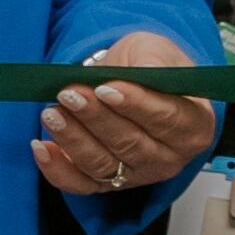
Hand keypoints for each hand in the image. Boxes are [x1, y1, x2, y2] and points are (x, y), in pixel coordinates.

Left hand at [35, 30, 216, 194]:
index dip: (136, 105)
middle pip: (131, 144)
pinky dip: (57, 169)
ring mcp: (137, 174)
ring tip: (53, 113)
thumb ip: (151, 62)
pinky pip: (80, 184)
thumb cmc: (148, 66)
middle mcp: (169, 156)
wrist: (127, 79)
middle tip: (71, 94)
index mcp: (193, 124)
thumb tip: (138, 74)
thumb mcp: (155, 50)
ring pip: (102, 164)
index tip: (106, 89)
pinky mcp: (106, 183)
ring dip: (73, 139)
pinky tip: (41, 147)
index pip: (167, 119)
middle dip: (96, 119)